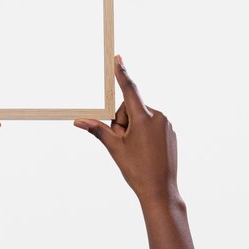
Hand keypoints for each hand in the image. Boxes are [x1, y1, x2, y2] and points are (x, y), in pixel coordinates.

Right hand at [74, 55, 178, 207]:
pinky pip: (152, 124)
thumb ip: (97, 130)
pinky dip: (145, 133)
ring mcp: (166, 124)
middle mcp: (157, 117)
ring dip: (133, 129)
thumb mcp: (114, 148)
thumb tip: (78, 121)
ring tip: (136, 150)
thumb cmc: (137, 170)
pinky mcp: (171, 132)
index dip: (122, 72)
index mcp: (143, 118)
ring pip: (140, 117)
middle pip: (130, 108)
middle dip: (122, 122)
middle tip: (124, 144)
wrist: (161, 191)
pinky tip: (146, 151)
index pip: (129, 89)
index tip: (119, 57)